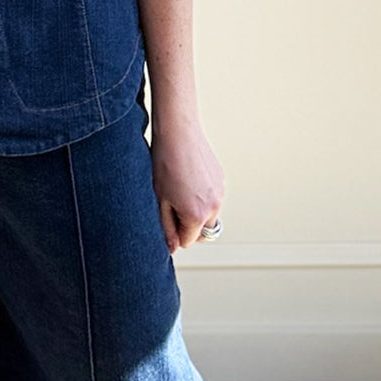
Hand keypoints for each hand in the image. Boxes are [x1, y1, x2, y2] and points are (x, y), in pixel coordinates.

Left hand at [149, 114, 224, 253]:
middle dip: (187, 225)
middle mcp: (214, 206)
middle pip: (202, 231)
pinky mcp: (221, 179)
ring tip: (177, 189)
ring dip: (195, 210)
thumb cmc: (164, 163)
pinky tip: (186, 178)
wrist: (178, 133)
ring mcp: (220, 192)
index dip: (174, 233)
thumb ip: (167, 228)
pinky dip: (201, 195)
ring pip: (208, 214)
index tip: (165, 217)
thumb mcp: (159, 200)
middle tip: (171, 205)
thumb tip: (172, 247)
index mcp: (197, 215)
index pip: (188, 241)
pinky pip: (212, 197)